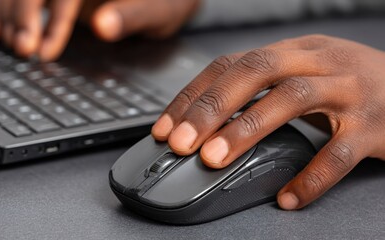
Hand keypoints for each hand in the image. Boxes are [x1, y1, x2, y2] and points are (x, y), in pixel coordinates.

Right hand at [0, 0, 199, 60]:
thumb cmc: (170, 3)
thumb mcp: (160, 12)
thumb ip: (132, 16)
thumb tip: (102, 25)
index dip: (53, 20)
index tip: (45, 51)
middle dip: (23, 15)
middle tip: (22, 49)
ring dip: (11, 12)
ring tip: (8, 42)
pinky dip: (8, 8)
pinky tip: (0, 27)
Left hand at [151, 34, 384, 209]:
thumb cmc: (348, 85)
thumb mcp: (303, 73)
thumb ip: (261, 90)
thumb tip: (207, 123)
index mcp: (295, 50)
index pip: (233, 63)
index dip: (195, 94)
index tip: (167, 126)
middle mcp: (319, 61)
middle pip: (256, 71)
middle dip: (212, 108)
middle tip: (181, 143)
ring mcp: (349, 90)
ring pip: (292, 100)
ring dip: (247, 130)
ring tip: (214, 160)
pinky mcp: (375, 126)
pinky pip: (340, 152)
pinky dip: (311, 176)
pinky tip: (288, 197)